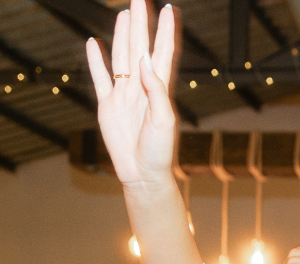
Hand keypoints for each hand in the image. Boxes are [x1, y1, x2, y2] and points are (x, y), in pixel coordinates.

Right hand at [86, 0, 178, 188]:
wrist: (143, 173)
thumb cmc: (160, 151)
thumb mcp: (164, 120)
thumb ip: (156, 89)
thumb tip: (144, 60)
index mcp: (159, 89)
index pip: (163, 52)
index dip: (166, 31)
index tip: (169, 9)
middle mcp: (142, 87)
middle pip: (140, 47)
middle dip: (141, 24)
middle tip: (139, 0)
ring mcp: (124, 94)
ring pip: (122, 57)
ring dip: (123, 35)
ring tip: (124, 15)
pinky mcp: (108, 105)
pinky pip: (100, 77)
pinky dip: (96, 60)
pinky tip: (94, 43)